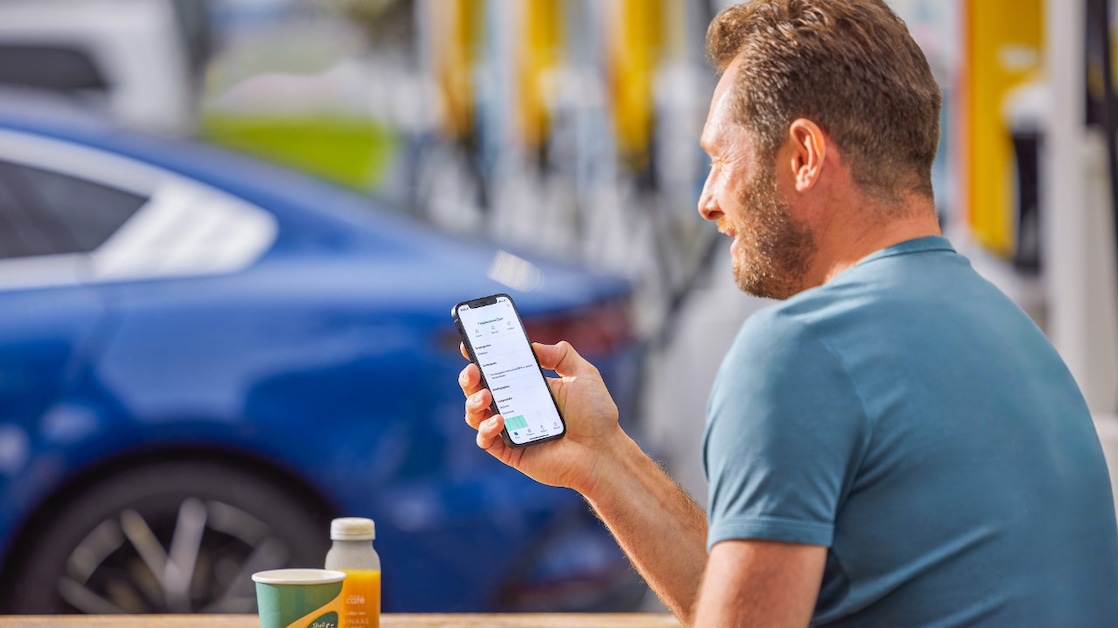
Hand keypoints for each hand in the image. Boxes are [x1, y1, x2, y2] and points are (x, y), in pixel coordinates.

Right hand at [458, 341, 621, 492]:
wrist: (603, 450)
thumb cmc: (596, 415)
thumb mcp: (583, 375)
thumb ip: (561, 355)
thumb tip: (534, 347)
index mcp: (528, 386)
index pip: (497, 368)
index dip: (480, 356)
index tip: (469, 344)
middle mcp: (515, 406)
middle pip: (478, 389)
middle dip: (469, 378)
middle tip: (472, 369)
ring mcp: (511, 429)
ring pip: (476, 415)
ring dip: (473, 402)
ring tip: (485, 395)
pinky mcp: (510, 451)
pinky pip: (486, 441)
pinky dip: (486, 429)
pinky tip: (500, 420)